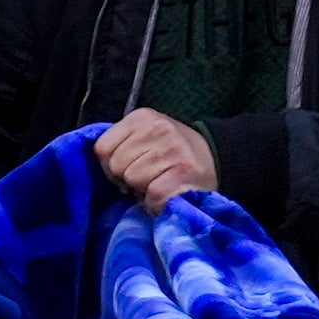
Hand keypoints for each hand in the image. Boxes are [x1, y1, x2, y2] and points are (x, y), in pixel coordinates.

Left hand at [89, 111, 220, 206]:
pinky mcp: (184, 171)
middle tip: (146, 177)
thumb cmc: (171, 153)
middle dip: (126, 177)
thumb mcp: (144, 136)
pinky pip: (153, 194)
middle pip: (117, 165)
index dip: (109, 166)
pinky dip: (156, 201)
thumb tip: (104, 167)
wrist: (215, 158)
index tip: (126, 169)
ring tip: (159, 182)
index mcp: (142, 117)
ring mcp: (173, 149)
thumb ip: (121, 144)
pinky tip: (167, 194)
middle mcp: (158, 128)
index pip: (102, 148)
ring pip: (133, 179)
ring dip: (143, 188)